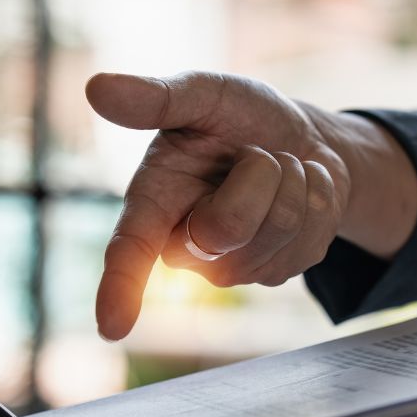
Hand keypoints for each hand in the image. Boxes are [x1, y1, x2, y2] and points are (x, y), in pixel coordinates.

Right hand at [85, 71, 416, 339]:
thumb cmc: (239, 118)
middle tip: (256, 154)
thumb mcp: (204, 94)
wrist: (301, 138)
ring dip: (293, 178)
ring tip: (277, 168)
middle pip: (229, 228)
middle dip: (258, 173)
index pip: (129, 253)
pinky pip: (316, 231)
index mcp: (153, 204)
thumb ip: (156, 98)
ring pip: (282, 225)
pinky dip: (320, 192)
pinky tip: (301, 188)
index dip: (119, 290)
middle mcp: (189, 248)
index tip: (112, 327)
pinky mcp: (281, 272)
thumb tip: (97, 88)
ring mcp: (237, 268)